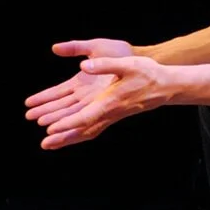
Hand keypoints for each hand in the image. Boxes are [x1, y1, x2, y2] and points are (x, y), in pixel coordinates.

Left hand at [27, 42, 177, 149]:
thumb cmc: (147, 73)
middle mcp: (109, 113)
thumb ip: (104, 65)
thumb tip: (83, 66)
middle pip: (83, 130)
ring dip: (69, 138)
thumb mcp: (127, 64)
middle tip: (44, 144)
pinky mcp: (113, 115)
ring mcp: (112, 116)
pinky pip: (93, 128)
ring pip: (87, 132)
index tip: (50, 127)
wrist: (165, 86)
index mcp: (110, 102)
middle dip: (63, 137)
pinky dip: (79, 133)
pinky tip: (70, 136)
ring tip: (51, 144)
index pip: (85, 116)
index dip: (67, 123)